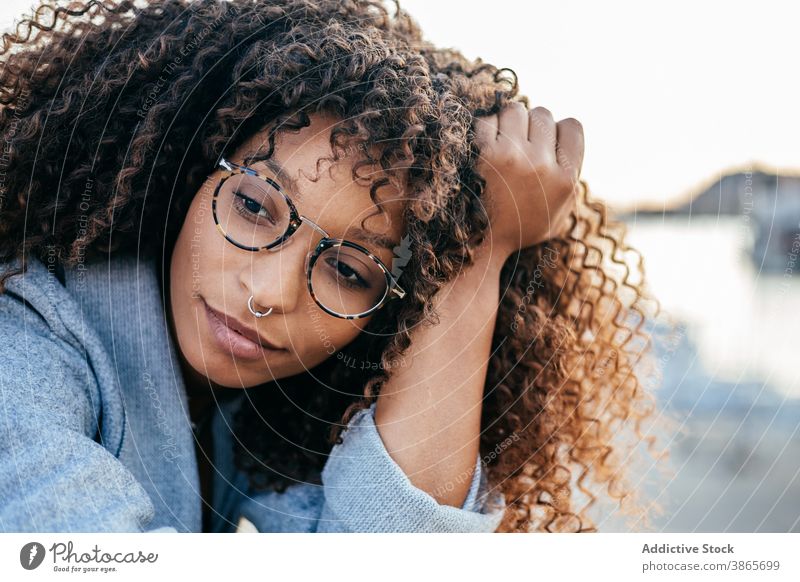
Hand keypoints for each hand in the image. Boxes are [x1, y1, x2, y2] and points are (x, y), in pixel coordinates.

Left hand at [473, 101, 583, 257]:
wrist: (481, 244)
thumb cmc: (519, 228)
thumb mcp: (558, 212)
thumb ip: (569, 178)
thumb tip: (567, 142)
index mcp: (565, 179)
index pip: (573, 126)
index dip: (558, 131)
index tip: (546, 144)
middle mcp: (542, 166)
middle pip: (543, 114)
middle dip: (531, 125)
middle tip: (520, 144)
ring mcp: (513, 158)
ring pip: (516, 110)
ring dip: (508, 122)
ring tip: (502, 141)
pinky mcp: (484, 155)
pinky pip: (488, 121)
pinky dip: (486, 129)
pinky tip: (484, 146)